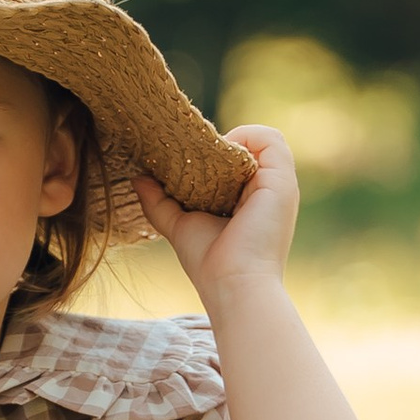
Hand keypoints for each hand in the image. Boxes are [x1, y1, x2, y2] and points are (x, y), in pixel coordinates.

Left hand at [134, 122, 298, 304]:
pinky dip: (247, 133)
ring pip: (262, 140)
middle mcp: (267, 191)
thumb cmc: (210, 264)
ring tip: (206, 151)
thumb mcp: (180, 226)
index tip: (187, 160)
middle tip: (190, 151)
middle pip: (248, 149)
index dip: (213, 154)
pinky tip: (221, 149)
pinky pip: (271, 139)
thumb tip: (138, 178)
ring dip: (234, 138)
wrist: (233, 285)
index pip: (237, 162)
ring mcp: (278, 185)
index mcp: (250, 201)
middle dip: (219, 144)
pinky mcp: (282, 181)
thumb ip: (159, 202)